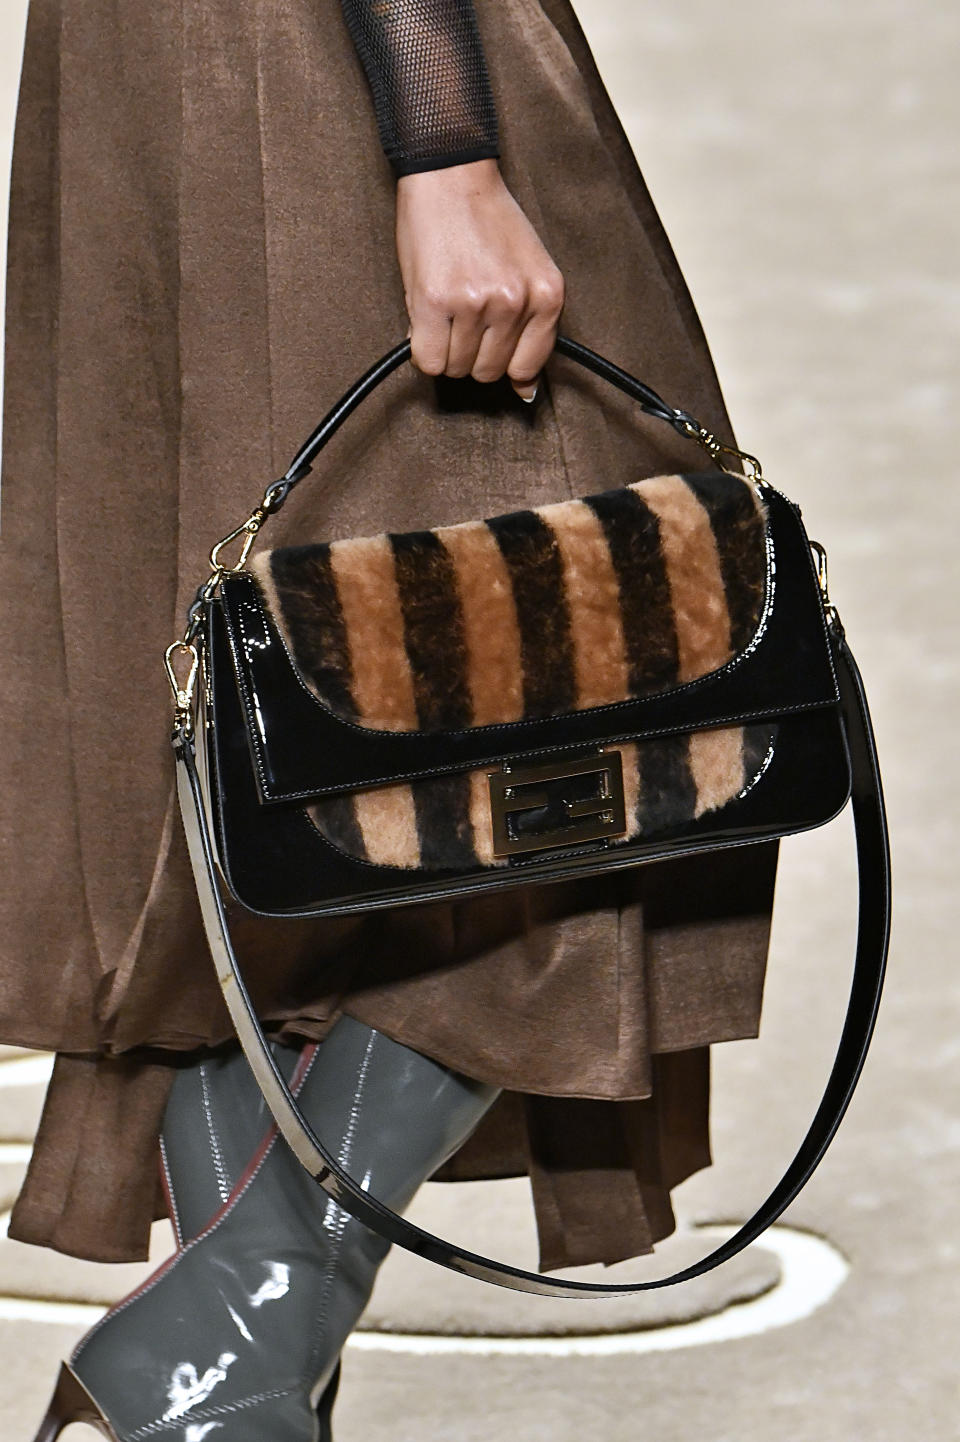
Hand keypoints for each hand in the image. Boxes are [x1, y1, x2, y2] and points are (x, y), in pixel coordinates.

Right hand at [395, 158, 564, 401]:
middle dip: (472, 354)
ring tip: (447, 311)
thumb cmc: (487, 221)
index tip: (490, 345)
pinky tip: (427, 321)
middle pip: (490, 373)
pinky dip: (424, 349)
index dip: (503, 362)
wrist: (451, 174)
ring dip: (446, 350)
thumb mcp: (528, 270)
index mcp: (547, 295)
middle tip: (463, 319)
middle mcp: (516, 301)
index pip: (526, 368)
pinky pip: (429, 360)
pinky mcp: (436, 302)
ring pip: (458, 368)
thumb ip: (532, 328)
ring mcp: (477, 303)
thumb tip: (526, 392)